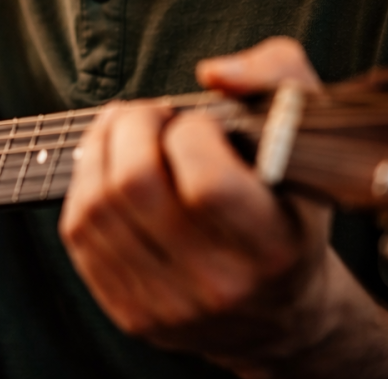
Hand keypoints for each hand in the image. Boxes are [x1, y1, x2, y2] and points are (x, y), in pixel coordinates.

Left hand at [59, 37, 338, 372]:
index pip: (207, 182)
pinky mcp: (130, 313)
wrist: (279, 314)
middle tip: (150, 116)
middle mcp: (220, 285)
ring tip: (124, 132)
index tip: (202, 123)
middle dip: (132, 127)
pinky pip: (79, 233)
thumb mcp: (308, 136)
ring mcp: (169, 306)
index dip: (192, 133)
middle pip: (135, 186)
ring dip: (99, 148)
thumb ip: (278, 74)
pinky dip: (84, 186)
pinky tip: (108, 169)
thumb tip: (213, 73)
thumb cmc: (290, 204)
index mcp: (273, 246)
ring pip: (96, 206)